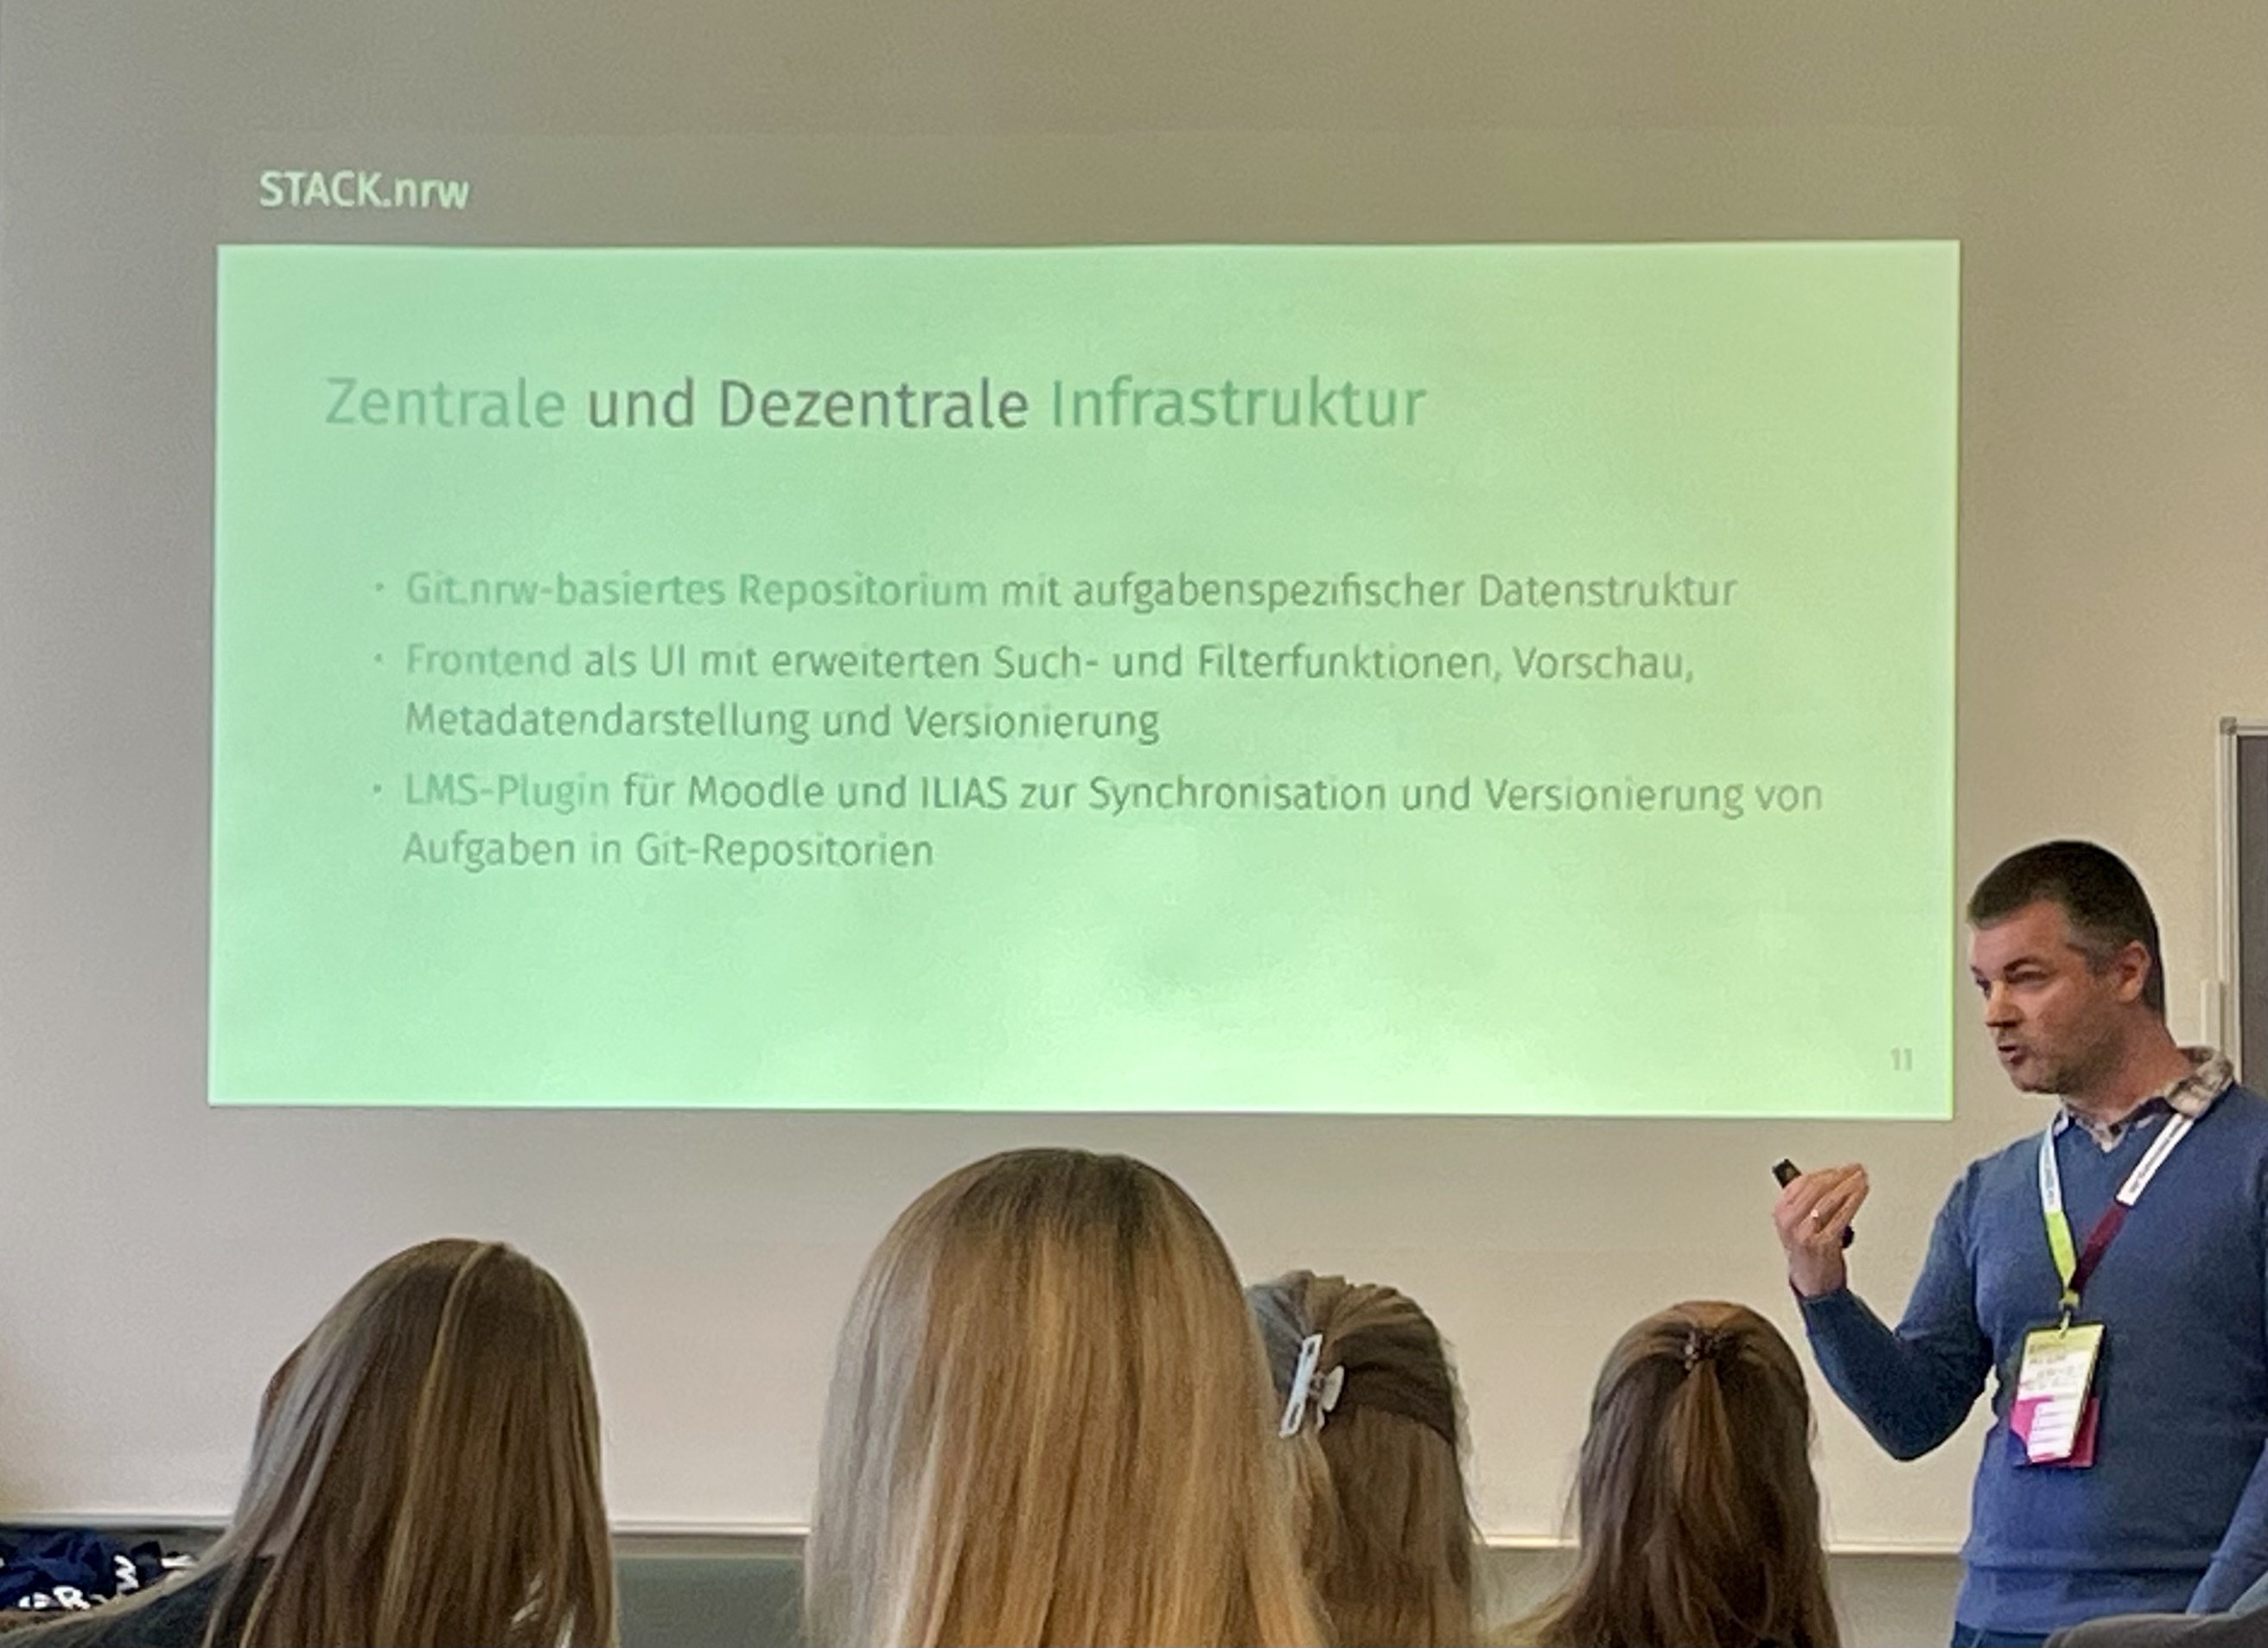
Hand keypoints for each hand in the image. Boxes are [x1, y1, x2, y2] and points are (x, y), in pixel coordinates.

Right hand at [1774, 1164, 1868, 1298]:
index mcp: (1781, 1211)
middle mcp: (1790, 1221)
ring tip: (1862, 1178)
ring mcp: (1805, 1232)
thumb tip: (1833, 1180)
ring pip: (1829, 1199)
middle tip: (1856, 1169)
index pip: (1802, 1182)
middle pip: (1816, 1188)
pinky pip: (1840, 1216)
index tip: (1842, 1168)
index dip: (1825, 1171)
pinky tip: (1861, 1193)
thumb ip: (1810, 1202)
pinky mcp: (1822, 1242)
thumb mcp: (1800, 1224)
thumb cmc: (1809, 1254)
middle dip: (1839, 1175)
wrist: (1813, 1284)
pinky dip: (1853, 1201)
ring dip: (1849, 1185)